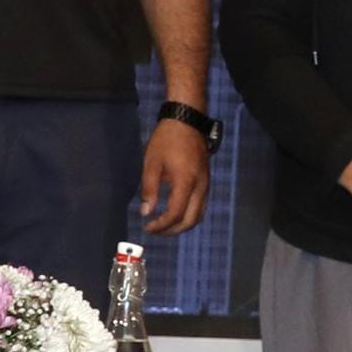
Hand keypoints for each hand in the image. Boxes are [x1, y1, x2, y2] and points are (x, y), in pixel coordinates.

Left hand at [138, 117, 210, 234]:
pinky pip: (200, 205)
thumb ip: (149, 189)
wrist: (187, 121)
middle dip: (173, 230)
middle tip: (156, 230)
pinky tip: (174, 211)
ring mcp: (206, 184)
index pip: (176, 213)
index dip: (162, 225)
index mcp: (185, 182)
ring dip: (182, 224)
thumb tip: (146, 212)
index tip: (148, 226)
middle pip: (191, 220)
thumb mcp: (151, 163)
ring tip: (164, 224)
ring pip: (199, 215)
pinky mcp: (206, 181)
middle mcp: (200, 186)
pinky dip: (188, 214)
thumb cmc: (166, 140)